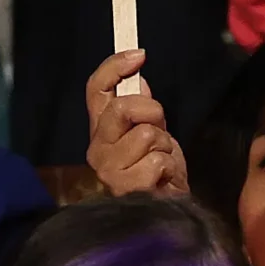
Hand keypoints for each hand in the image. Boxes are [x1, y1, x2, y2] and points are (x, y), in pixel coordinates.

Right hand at [86, 50, 188, 196]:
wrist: (167, 210)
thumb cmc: (158, 172)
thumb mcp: (152, 133)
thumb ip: (140, 109)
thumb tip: (137, 78)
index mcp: (101, 131)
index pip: (96, 90)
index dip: (114, 67)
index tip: (139, 55)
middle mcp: (98, 150)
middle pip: (122, 108)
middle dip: (152, 112)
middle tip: (159, 130)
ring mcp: (109, 171)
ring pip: (146, 134)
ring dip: (165, 146)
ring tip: (161, 161)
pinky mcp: (126, 188)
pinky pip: (158, 160)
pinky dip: (169, 167)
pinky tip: (162, 179)